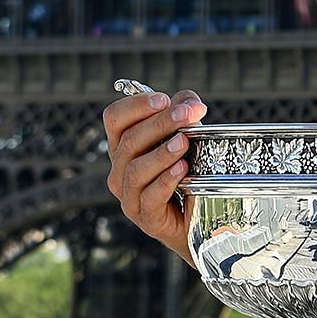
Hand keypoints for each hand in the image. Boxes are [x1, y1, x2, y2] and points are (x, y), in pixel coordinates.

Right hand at [103, 88, 207, 265]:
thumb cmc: (189, 171)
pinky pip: (150, 197)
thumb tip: (190, 101)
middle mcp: (120, 169)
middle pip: (129, 140)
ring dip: (161, 153)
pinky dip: (166, 180)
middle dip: (160, 124)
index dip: (135, 105)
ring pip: (136, 169)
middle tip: (186, 115)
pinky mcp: (145, 217)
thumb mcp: (188, 135)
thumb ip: (186, 111)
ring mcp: (129, 195)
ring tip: (184, 142)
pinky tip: (183, 169)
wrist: (202, 218)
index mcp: (124, 145)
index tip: (163, 99)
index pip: (114, 118)